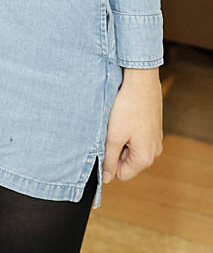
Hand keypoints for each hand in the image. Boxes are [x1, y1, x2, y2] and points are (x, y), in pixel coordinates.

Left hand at [102, 68, 161, 184]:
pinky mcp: (154, 128)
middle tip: (111, 130)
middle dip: (116, 148)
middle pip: (126, 161)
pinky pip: (137, 137)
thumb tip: (106, 179)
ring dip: (121, 138)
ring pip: (131, 148)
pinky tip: (125, 115)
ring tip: (118, 121)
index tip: (105, 142)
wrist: (141, 81)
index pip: (121, 174)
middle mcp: (154, 152)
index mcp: (145, 158)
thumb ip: (109, 160)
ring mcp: (155, 139)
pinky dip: (128, 129)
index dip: (109, 160)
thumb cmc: (127, 108)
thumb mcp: (113, 136)